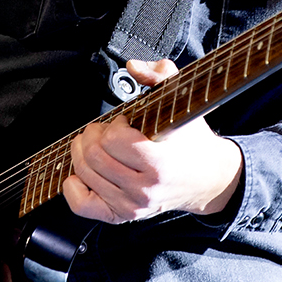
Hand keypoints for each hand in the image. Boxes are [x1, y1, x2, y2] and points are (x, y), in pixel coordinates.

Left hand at [64, 58, 243, 223]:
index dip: (115, 123)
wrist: (209, 179)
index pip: (114, 140)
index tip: (126, 121)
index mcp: (159, 164)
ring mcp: (132, 205)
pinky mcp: (123, 215)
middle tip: (106, 129)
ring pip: (84, 174)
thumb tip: (133, 66)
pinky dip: (73, 186)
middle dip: (93, 135)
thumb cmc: (193, 142)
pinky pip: (82, 205)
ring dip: (82, 152)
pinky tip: (83, 171)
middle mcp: (144, 190)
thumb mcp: (183, 104)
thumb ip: (160, 76)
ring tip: (98, 144)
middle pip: (93, 156)